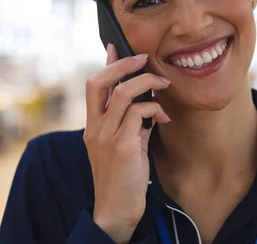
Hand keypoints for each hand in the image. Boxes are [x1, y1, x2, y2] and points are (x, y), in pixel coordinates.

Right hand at [83, 44, 170, 242]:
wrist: (116, 209)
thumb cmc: (122, 177)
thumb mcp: (123, 144)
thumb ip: (129, 123)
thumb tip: (145, 103)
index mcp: (93, 126)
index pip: (94, 86)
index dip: (106, 64)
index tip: (116, 46)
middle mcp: (95, 127)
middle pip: (100, 81)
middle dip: (123, 64)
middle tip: (144, 58)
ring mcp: (107, 135)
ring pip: (123, 93)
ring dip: (147, 83)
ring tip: (164, 85)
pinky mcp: (123, 146)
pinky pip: (140, 113)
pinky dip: (155, 109)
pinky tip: (164, 118)